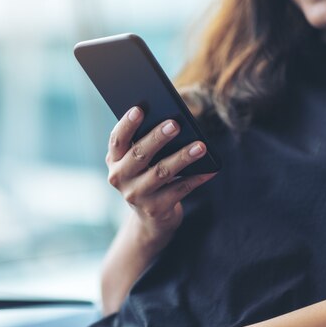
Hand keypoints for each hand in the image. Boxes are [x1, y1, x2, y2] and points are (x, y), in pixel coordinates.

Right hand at [106, 106, 215, 244]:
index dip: (127, 124)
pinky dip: (196, 178)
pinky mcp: (156, 209)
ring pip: (161, 172)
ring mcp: (137, 196)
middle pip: (139, 154)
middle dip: (157, 138)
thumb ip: (146, 144)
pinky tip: (211, 169)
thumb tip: (172, 122)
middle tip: (175, 124)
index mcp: (114, 160)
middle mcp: (120, 178)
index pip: (117, 140)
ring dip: (182, 157)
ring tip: (200, 146)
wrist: (151, 217)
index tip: (139, 109)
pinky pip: (180, 189)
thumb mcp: (139, 162)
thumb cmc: (147, 175)